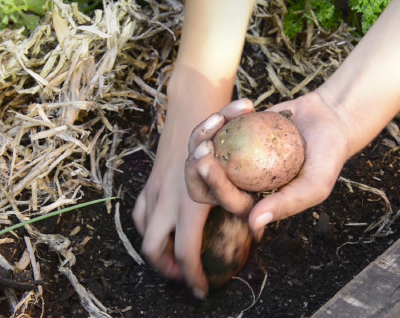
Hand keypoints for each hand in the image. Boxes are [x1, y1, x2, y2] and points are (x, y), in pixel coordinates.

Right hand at [132, 65, 231, 298]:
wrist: (191, 107)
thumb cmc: (220, 137)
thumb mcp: (235, 171)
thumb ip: (243, 200)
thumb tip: (259, 228)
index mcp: (189, 205)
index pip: (188, 254)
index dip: (194, 279)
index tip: (203, 293)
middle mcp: (166, 201)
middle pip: (153, 249)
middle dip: (165, 269)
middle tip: (182, 278)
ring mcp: (155, 190)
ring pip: (143, 230)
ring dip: (155, 249)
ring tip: (171, 260)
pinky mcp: (150, 181)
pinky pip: (140, 210)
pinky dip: (148, 225)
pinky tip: (161, 228)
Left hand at [185, 92, 349, 239]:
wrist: (329, 121)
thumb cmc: (327, 157)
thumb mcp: (315, 184)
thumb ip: (287, 205)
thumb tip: (253, 224)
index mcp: (253, 203)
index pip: (226, 201)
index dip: (213, 184)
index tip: (208, 162)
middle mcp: (239, 184)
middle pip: (201, 185)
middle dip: (194, 168)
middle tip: (203, 145)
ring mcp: (232, 159)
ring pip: (201, 154)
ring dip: (203, 135)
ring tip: (220, 117)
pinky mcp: (231, 135)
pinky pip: (214, 129)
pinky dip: (224, 115)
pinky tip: (245, 105)